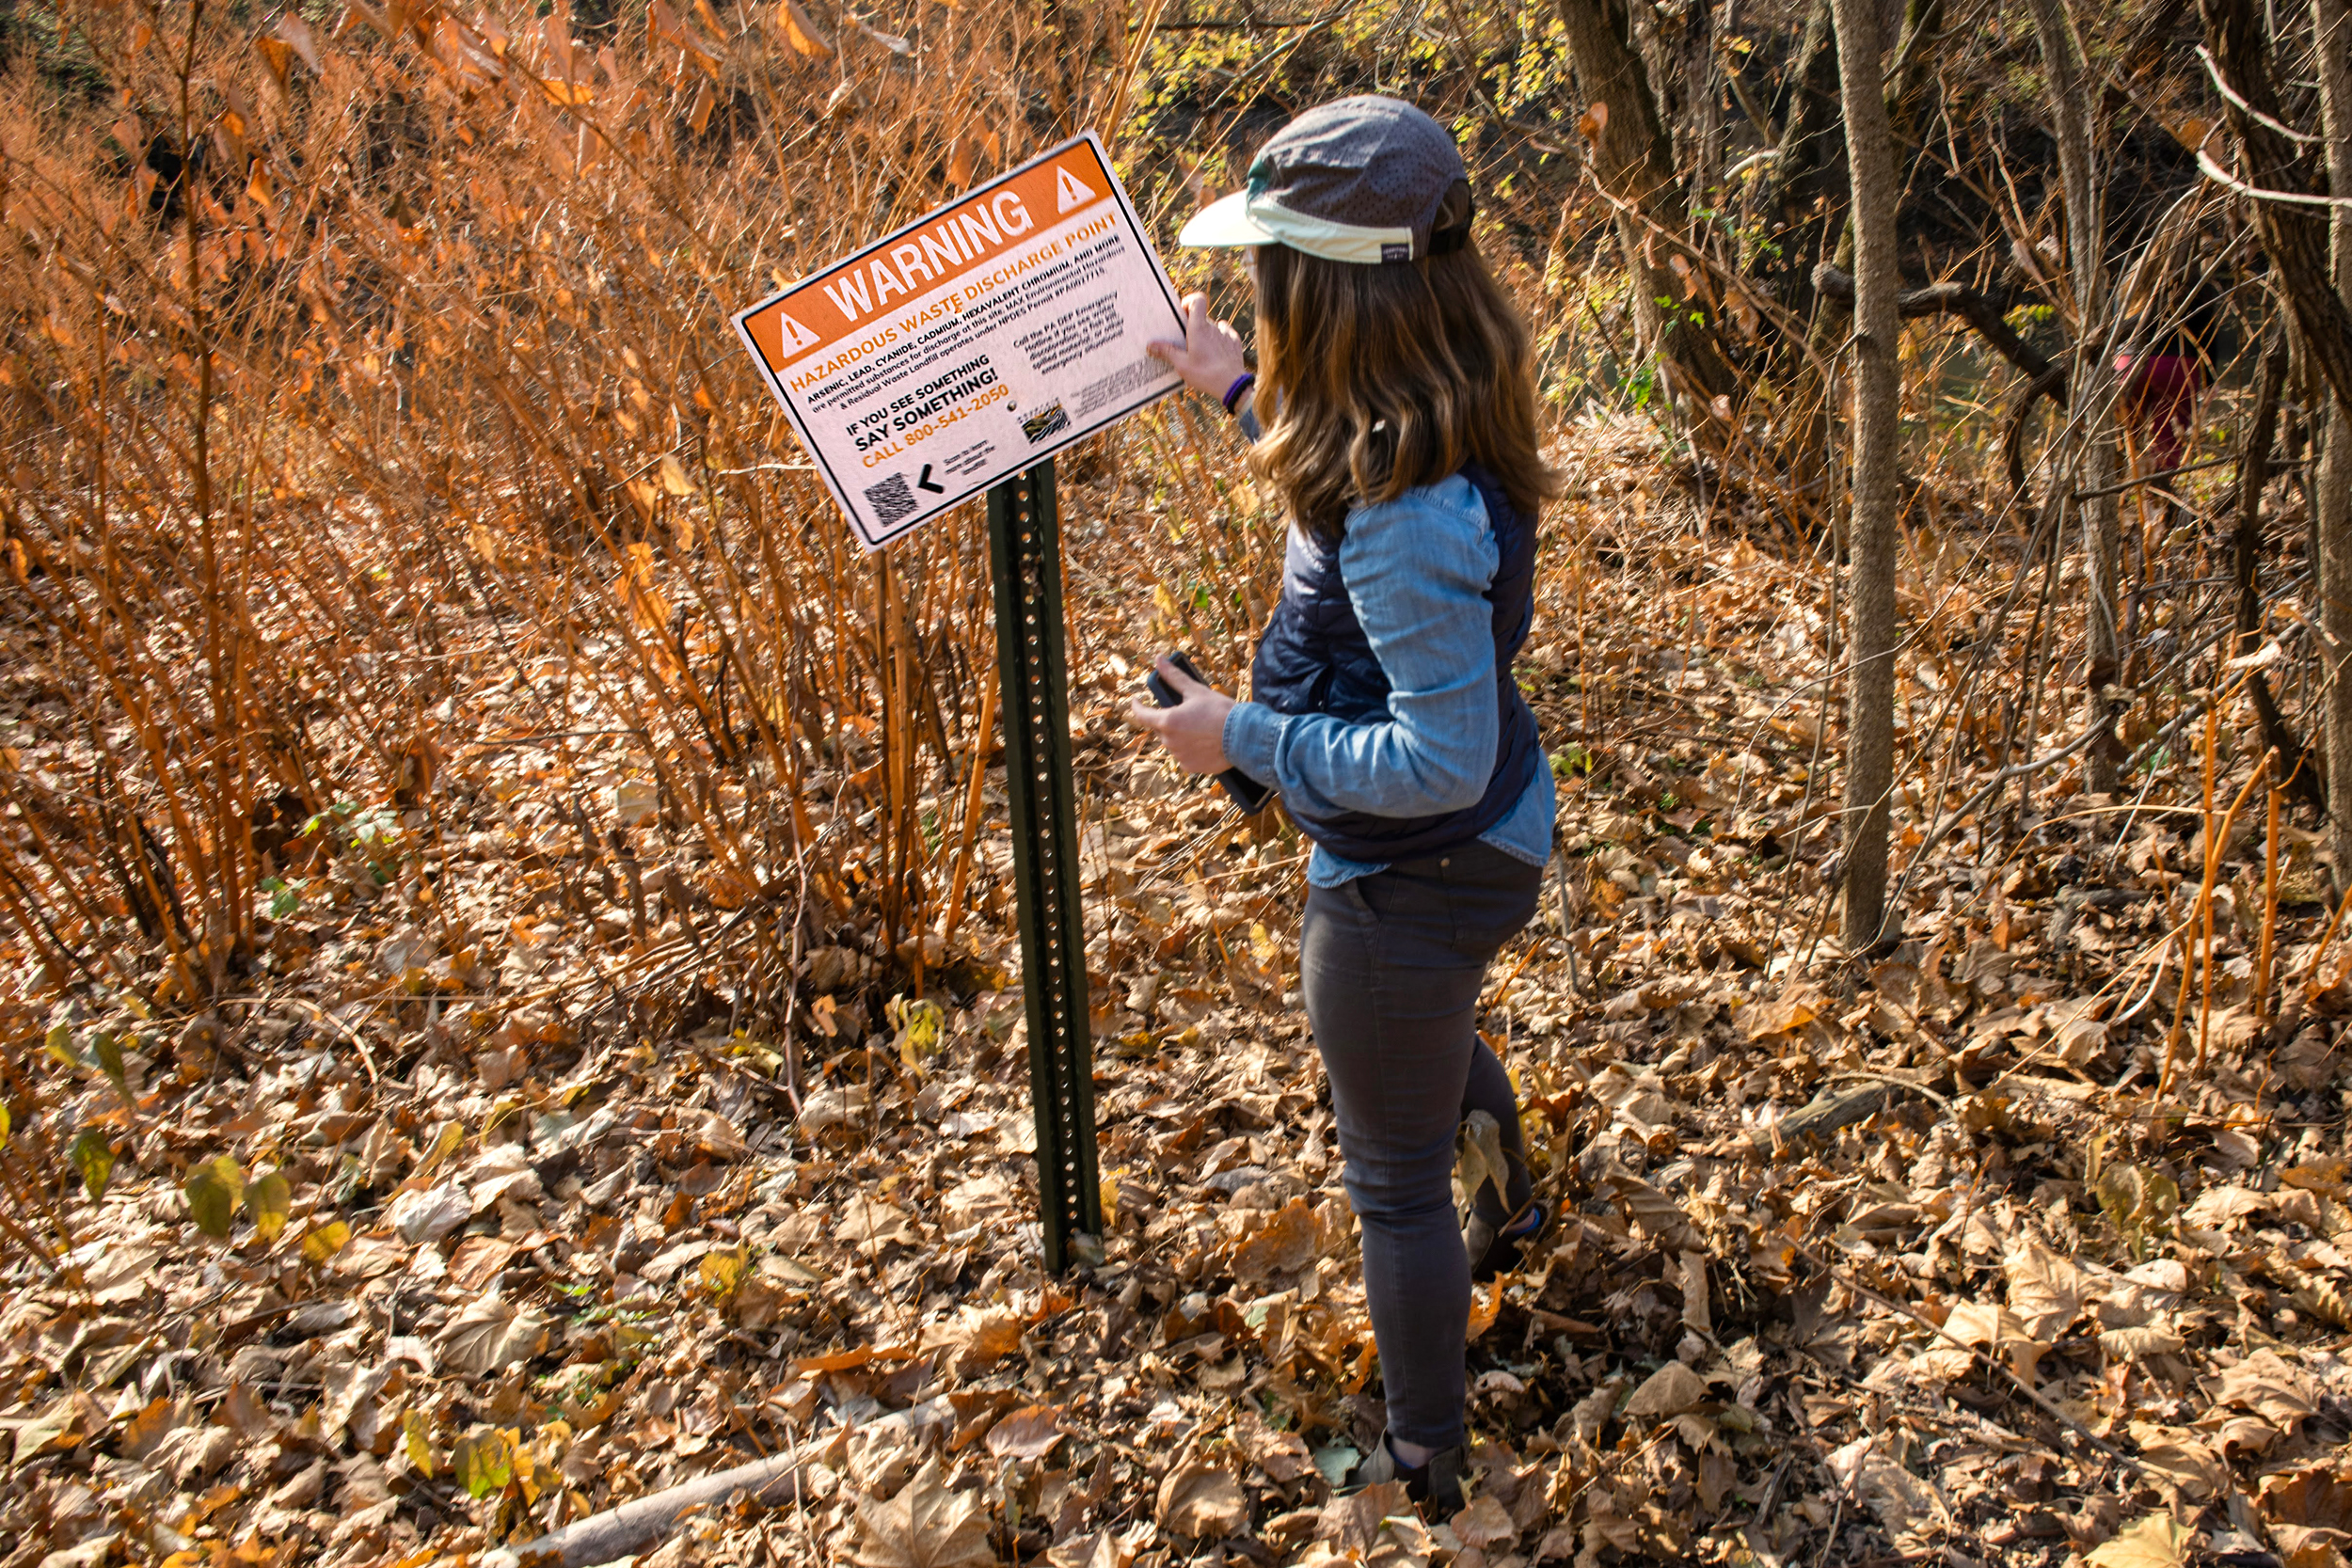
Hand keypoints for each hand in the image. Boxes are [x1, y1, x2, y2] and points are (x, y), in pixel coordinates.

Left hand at [1123, 654, 1236, 774]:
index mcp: (1167, 721)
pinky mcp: (1191, 767)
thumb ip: (1173, 677)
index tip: (1136, 701)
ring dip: (1180, 735)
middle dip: (1170, 720)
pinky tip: (1205, 742)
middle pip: (1161, 729)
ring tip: (1201, 728)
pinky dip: (1190, 749)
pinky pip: (1184, 756)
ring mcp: (1180, 756)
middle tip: (1188, 713)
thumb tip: (1159, 659)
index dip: (1137, 707)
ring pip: (1173, 743)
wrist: (1244, 737)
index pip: (1142, 715)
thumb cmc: (1220, 711)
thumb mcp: (1196, 690)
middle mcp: (1170, 741)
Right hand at [1146, 293, 1249, 403]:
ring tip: (1200, 352)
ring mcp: (1226, 334)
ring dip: (1206, 335)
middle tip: (1184, 342)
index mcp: (1199, 328)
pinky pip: (1225, 336)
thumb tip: (1151, 345)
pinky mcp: (1235, 343)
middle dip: (1192, 326)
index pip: (1197, 300)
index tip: (1182, 312)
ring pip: (1213, 328)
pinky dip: (1219, 341)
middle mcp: (1213, 327)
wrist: (1232, 385)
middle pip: (1201, 318)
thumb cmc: (1205, 374)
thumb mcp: (1182, 365)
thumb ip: (1166, 352)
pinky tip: (1215, 354)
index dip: (1189, 301)